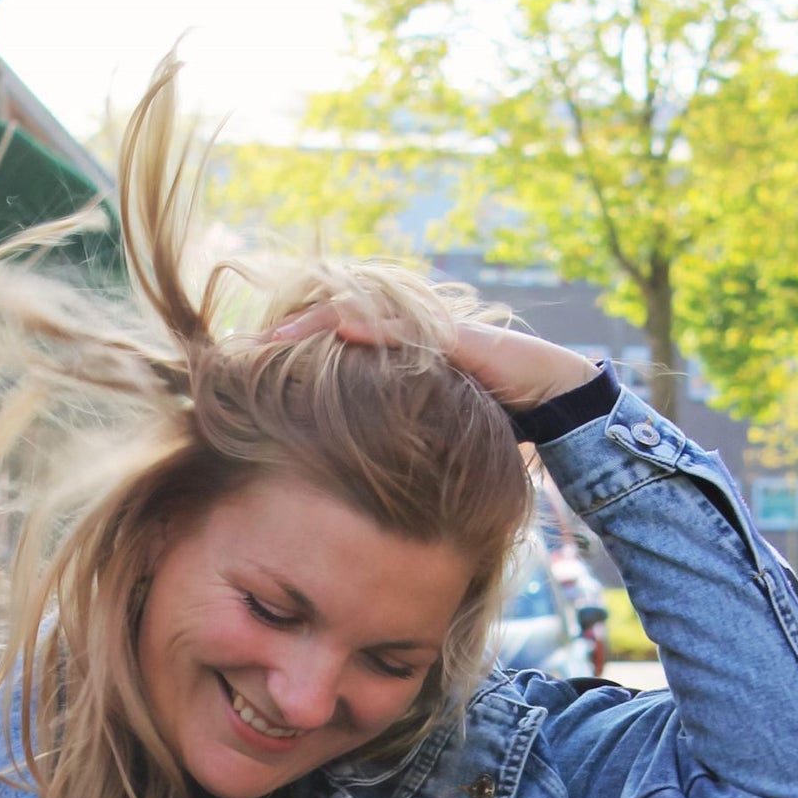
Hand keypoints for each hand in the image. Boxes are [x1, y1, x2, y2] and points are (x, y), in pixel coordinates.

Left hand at [262, 302, 599, 414]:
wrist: (555, 397)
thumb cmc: (497, 421)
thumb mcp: (432, 437)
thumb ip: (395, 443)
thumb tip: (357, 481)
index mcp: (393, 358)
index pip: (332, 344)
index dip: (293, 352)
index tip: (250, 370)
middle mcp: (405, 334)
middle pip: (332, 322)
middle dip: (287, 336)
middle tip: (241, 351)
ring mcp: (428, 330)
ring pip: (358, 317)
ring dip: (314, 326)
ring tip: (272, 340)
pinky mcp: (454, 336)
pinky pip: (402, 329)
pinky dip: (367, 328)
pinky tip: (336, 332)